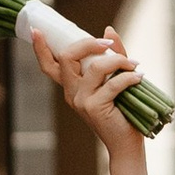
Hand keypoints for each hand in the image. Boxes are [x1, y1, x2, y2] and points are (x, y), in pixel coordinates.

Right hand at [34, 24, 147, 174]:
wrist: (125, 144)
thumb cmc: (121, 113)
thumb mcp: (114, 79)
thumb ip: (111, 55)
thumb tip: (108, 30)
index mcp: (71, 86)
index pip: (49, 66)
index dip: (40, 48)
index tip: (36, 30)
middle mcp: (71, 93)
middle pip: (67, 57)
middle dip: (88, 43)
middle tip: (108, 44)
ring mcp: (81, 101)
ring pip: (95, 67)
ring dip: (118, 61)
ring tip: (133, 65)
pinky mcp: (94, 108)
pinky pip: (112, 84)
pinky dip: (128, 77)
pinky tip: (138, 78)